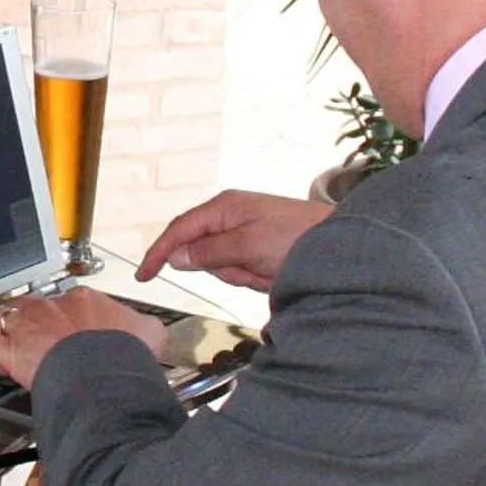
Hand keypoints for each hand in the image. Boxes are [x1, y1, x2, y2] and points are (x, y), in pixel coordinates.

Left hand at [0, 288, 163, 390]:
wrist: (106, 374)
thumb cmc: (125, 356)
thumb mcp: (149, 333)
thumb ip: (144, 326)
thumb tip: (150, 329)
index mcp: (83, 299)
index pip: (67, 301)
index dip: (67, 319)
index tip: (73, 333)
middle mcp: (50, 307)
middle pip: (33, 306)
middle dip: (36, 322)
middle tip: (45, 342)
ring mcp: (26, 326)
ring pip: (3, 317)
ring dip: (6, 330)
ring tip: (14, 344)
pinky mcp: (11, 352)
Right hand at [139, 190, 331, 292]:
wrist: (342, 244)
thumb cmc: (296, 237)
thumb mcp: (247, 245)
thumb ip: (208, 252)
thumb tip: (176, 257)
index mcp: (224, 208)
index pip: (178, 230)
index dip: (158, 253)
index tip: (143, 276)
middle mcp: (231, 218)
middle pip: (203, 254)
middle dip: (225, 269)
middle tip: (254, 269)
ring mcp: (246, 234)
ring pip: (223, 267)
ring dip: (244, 275)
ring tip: (270, 270)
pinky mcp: (260, 249)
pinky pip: (243, 271)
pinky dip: (256, 277)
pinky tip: (275, 272)